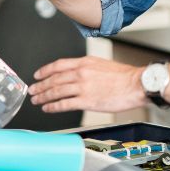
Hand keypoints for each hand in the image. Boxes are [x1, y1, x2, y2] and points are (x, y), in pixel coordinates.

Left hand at [29, 56, 146, 113]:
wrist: (137, 84)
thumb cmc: (125, 77)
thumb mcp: (102, 64)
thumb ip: (87, 68)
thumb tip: (77, 74)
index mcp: (85, 62)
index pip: (58, 65)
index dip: (45, 71)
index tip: (37, 75)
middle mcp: (81, 73)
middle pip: (54, 79)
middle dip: (40, 85)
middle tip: (32, 90)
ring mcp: (83, 87)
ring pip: (56, 91)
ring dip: (43, 96)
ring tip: (36, 100)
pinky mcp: (87, 101)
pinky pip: (64, 104)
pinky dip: (53, 106)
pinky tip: (48, 108)